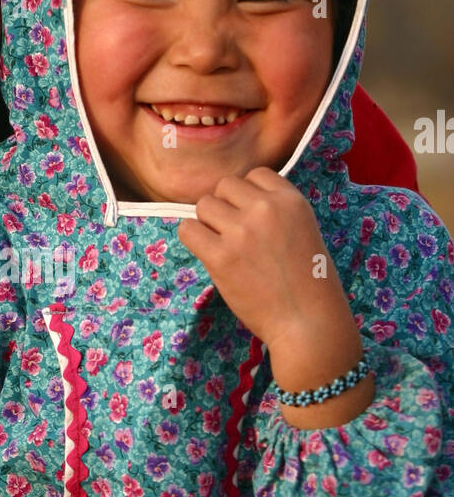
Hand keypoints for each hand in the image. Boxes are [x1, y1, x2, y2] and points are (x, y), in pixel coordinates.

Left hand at [177, 168, 340, 348]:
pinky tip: (209, 254)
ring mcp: (241, 232)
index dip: (248, 196)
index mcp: (291, 200)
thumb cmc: (309, 283)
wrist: (308, 322)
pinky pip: (188, 230)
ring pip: (204, 205)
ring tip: (224, 246)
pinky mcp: (220, 257)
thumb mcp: (304, 230)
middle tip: (235, 235)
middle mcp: (265, 209)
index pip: (255, 174)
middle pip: (225, 186)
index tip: (253, 219)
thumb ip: (275, 211)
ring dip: (209, 223)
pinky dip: (194, 239)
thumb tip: (235, 201)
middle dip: (226, 207)